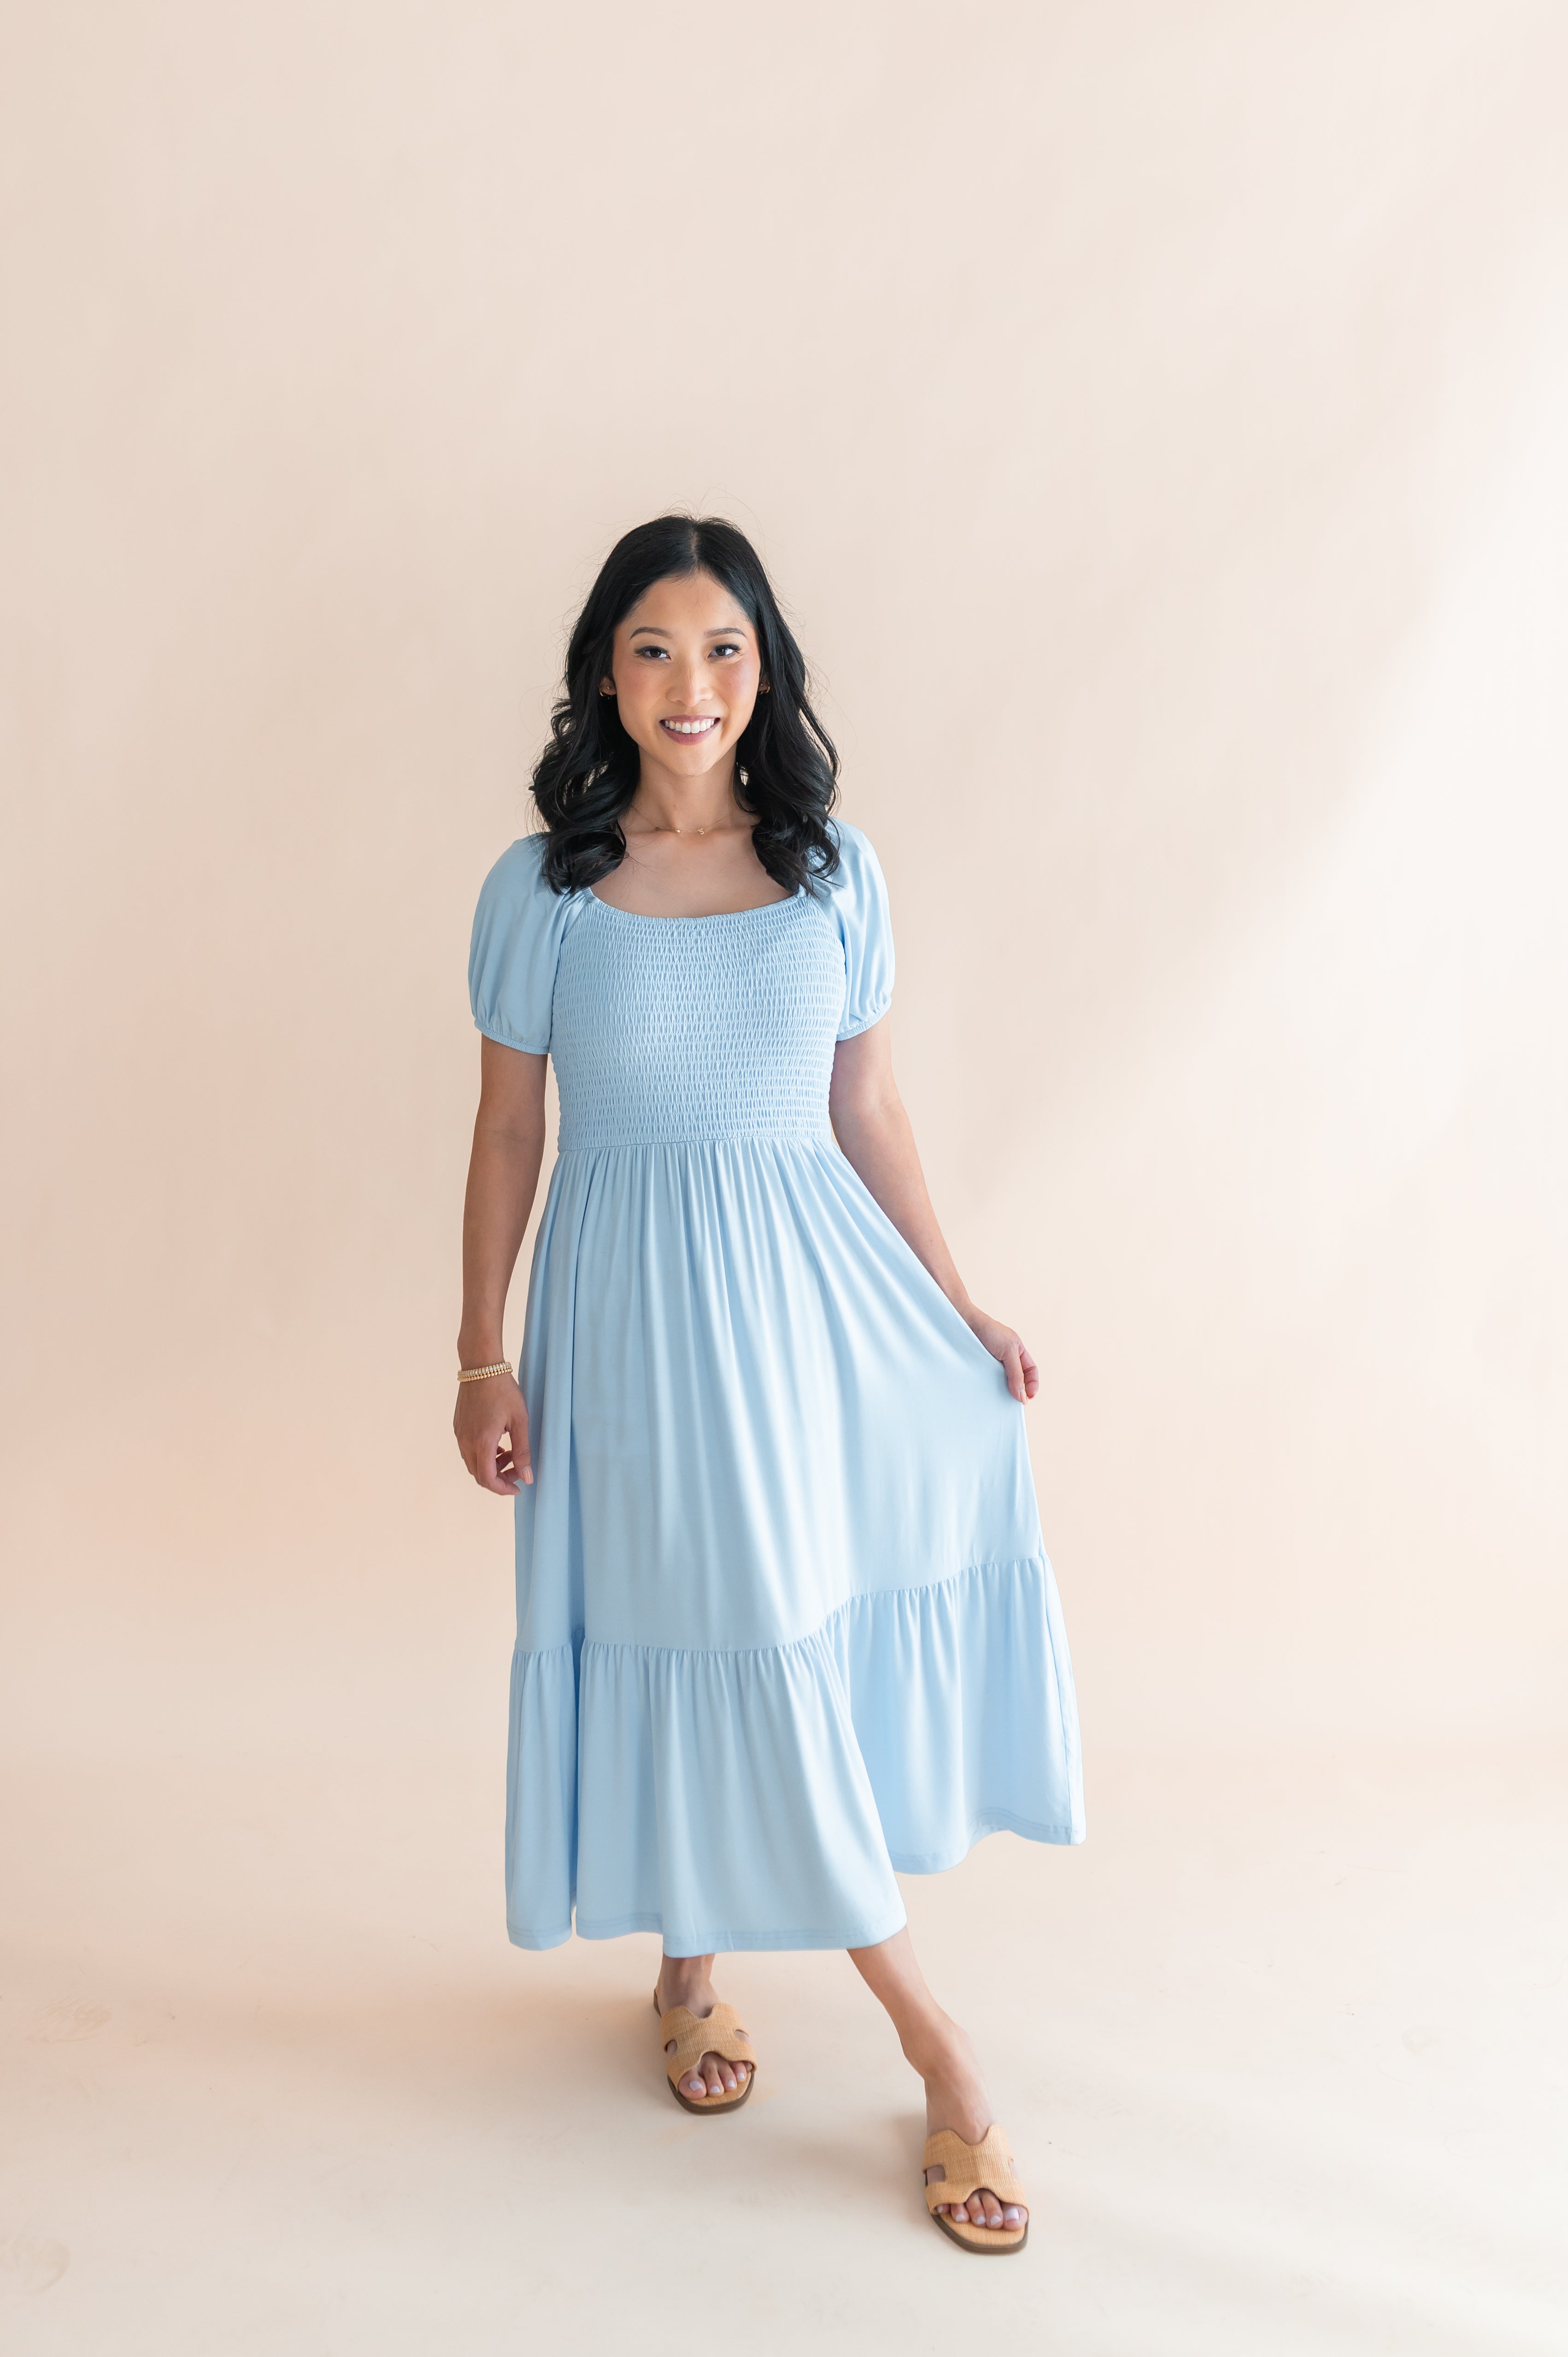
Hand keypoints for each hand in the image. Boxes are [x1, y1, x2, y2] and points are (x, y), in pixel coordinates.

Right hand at [454, 1374, 531, 1492]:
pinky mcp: (458, 1427)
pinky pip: (468, 1451)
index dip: (503, 1489)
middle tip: (517, 1469)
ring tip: (509, 1454)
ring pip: (473, 1463)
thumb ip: (522, 1451)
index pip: (488, 1479)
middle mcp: (466, 1442)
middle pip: (479, 1475)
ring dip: (491, 1466)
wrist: (481, 1367)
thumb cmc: (503, 1390)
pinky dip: (483, 1455)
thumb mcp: (520, 1421)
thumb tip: (527, 1477)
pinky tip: (498, 1444)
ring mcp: (460, 1435)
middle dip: (499, 1478)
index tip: (518, 1487)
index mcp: (482, 1442)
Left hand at [964, 1309, 1038, 1403]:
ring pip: (1002, 1382)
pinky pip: (988, 1381)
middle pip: (1018, 1379)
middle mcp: (1006, 1357)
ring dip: (1003, 1391)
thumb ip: (1016, 1373)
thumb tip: (1022, 1396)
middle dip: (1018, 1391)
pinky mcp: (980, 1367)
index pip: (1030, 1370)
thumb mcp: (1008, 1351)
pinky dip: (989, 1388)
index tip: (1028, 1397)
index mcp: (1018, 1351)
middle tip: (1012, 1402)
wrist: (964, 1323)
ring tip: (1000, 1399)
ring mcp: (993, 1363)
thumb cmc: (988, 1331)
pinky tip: (987, 1393)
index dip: (1032, 1384)